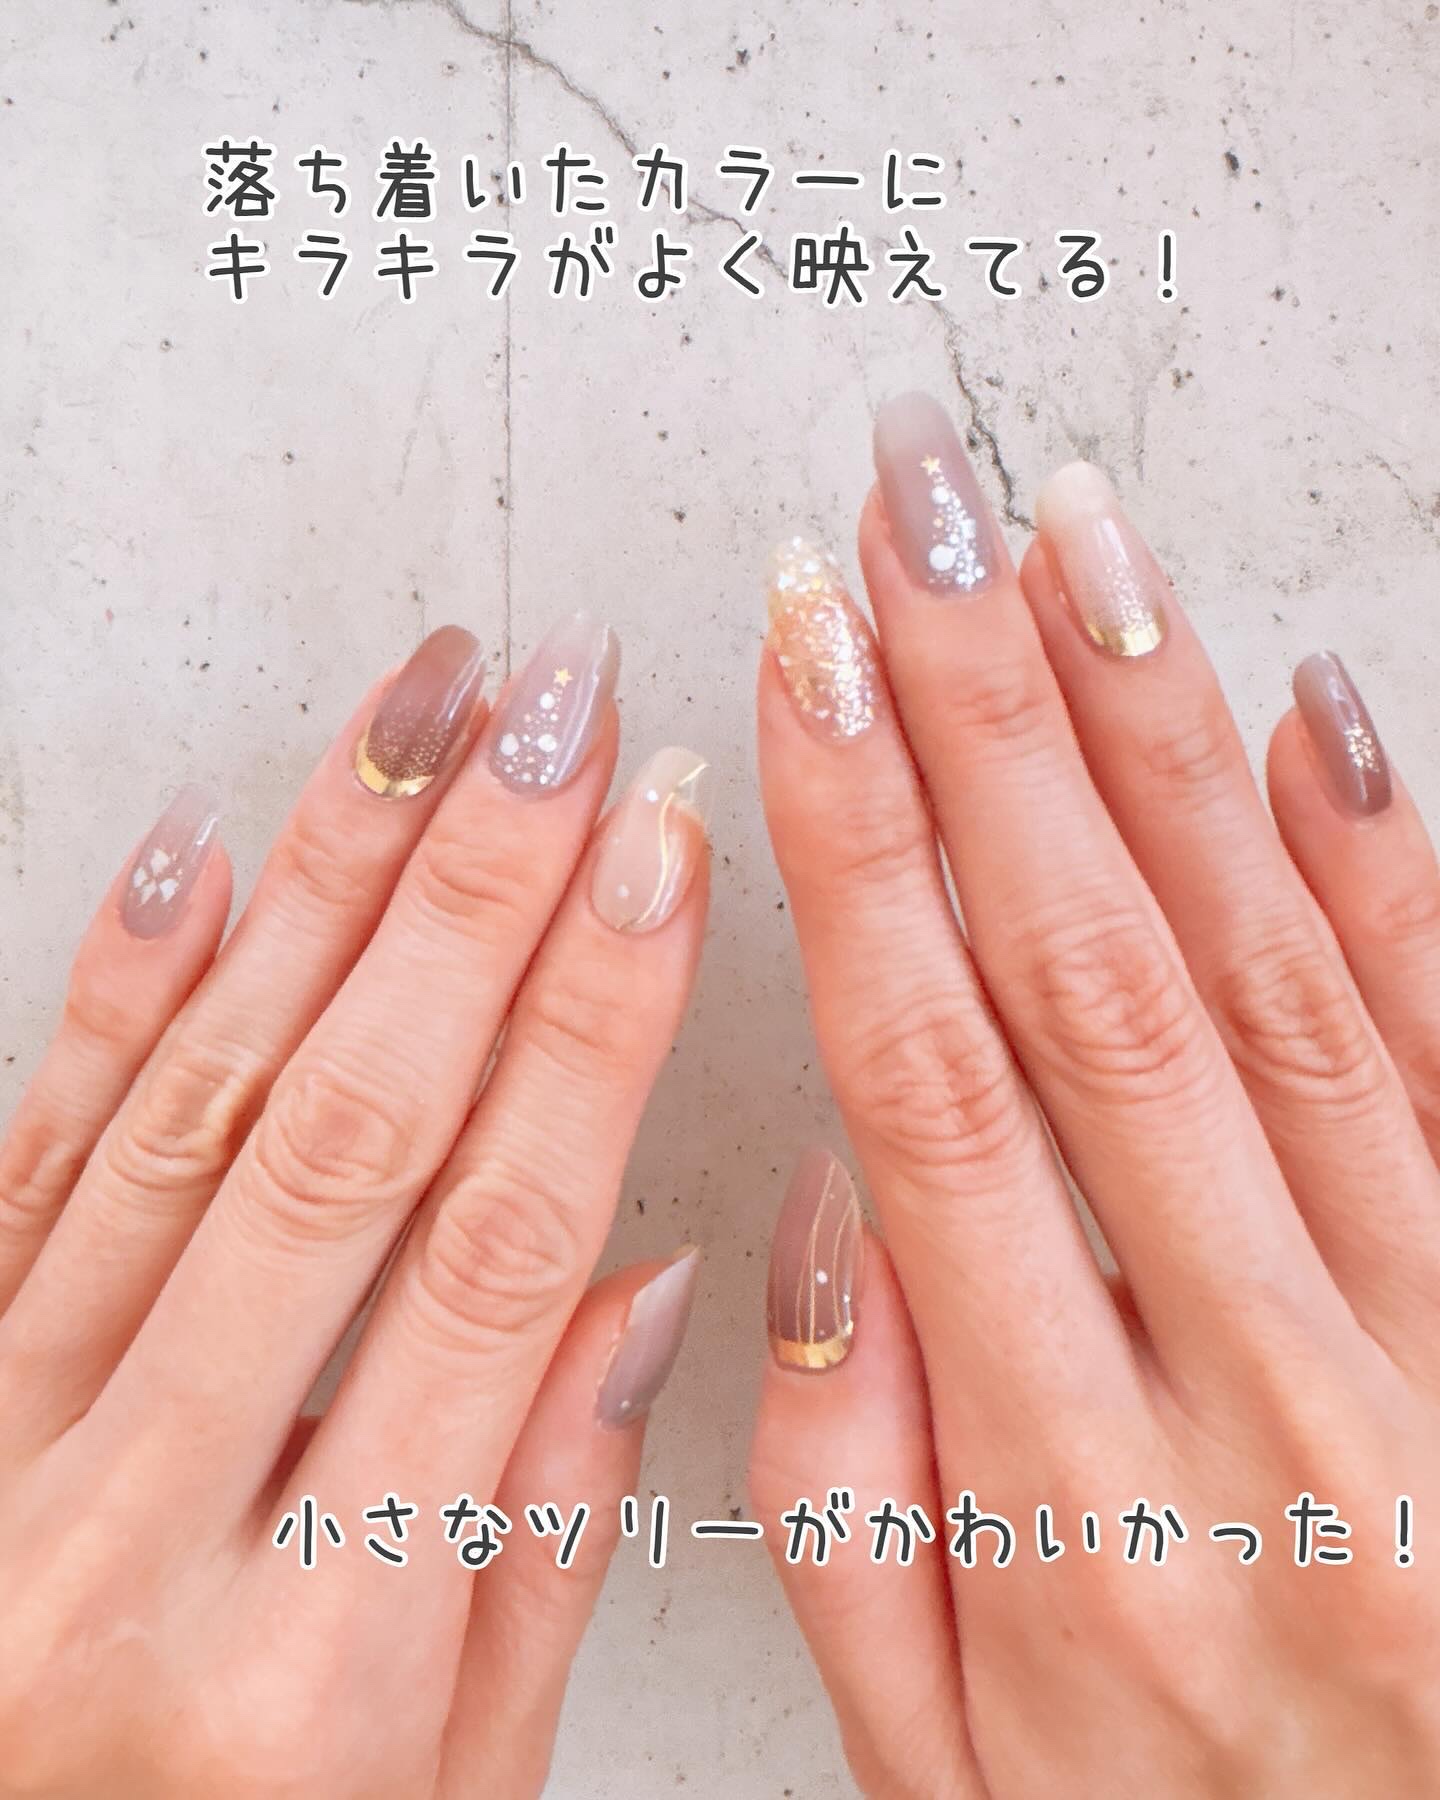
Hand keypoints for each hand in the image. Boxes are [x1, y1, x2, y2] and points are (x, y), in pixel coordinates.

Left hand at [0, 617, 708, 1797]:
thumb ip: (537, 1542)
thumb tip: (640, 1286)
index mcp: (310, 1668)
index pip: (493, 1259)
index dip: (594, 1029)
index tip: (660, 864)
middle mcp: (130, 1538)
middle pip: (344, 1141)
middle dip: (472, 897)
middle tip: (557, 727)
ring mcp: (1, 1458)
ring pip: (189, 1114)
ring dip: (321, 891)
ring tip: (421, 727)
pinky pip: (24, 1167)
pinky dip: (120, 997)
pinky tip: (201, 862)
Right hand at [750, 391, 1439, 1795]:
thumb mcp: (937, 1761)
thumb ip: (843, 1486)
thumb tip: (831, 1203)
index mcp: (1087, 1522)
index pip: (937, 1093)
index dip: (858, 846)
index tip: (803, 665)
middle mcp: (1278, 1407)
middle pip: (1096, 985)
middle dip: (985, 714)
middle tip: (922, 517)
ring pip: (1273, 980)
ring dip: (1155, 735)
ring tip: (1071, 547)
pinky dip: (1382, 870)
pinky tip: (1306, 714)